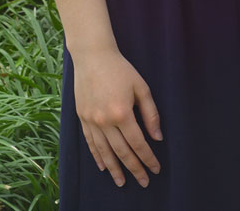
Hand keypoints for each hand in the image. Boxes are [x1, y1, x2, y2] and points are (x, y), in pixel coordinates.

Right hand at [71, 45, 162, 187]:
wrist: (93, 57)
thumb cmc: (121, 70)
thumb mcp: (142, 87)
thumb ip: (150, 113)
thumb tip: (157, 137)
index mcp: (122, 113)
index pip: (138, 143)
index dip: (148, 158)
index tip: (155, 169)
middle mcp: (105, 121)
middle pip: (122, 152)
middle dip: (134, 169)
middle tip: (143, 182)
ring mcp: (91, 122)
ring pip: (105, 152)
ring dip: (114, 169)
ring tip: (122, 182)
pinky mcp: (82, 119)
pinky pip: (91, 143)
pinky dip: (98, 156)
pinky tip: (103, 166)